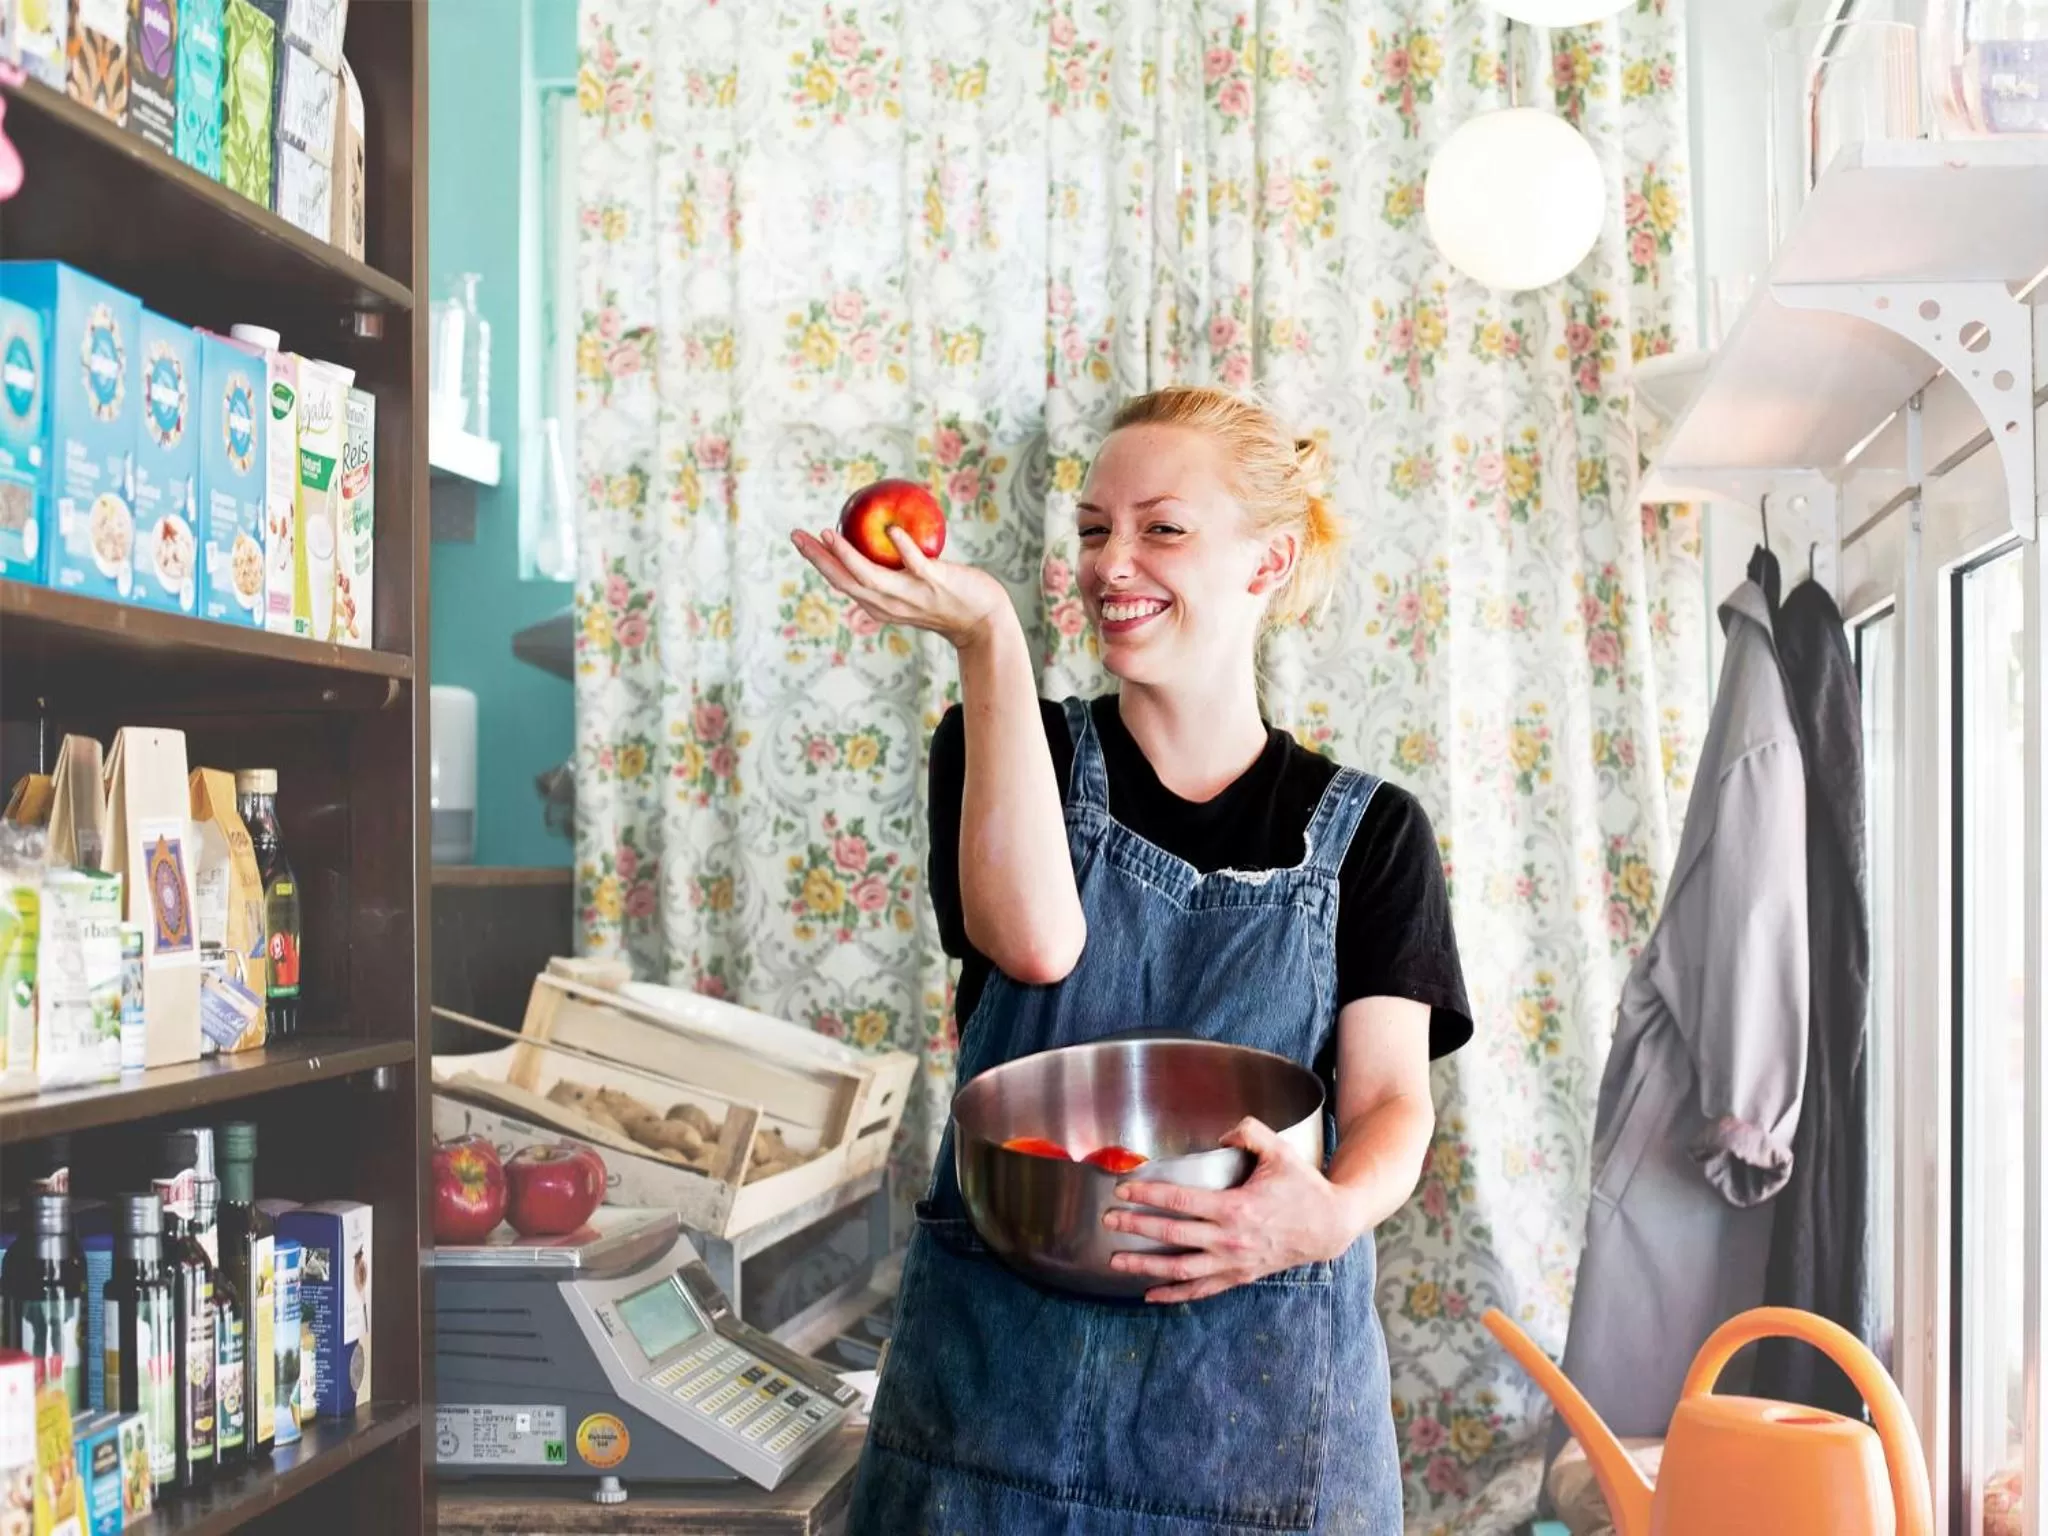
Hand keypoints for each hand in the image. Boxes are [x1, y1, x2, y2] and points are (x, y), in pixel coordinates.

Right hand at [791, 525, 1011, 650]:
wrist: (982, 620)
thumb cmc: (946, 600)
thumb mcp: (910, 593)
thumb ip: (891, 575)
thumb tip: (876, 537)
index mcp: (879, 604)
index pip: (840, 581)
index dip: (818, 561)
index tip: (800, 539)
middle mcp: (889, 603)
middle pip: (844, 580)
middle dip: (817, 558)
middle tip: (797, 534)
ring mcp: (910, 595)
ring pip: (870, 577)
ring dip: (847, 556)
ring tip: (829, 534)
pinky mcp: (934, 582)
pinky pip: (916, 564)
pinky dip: (902, 548)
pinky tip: (891, 531)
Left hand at [1101, 1117, 1364, 1303]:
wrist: (1330, 1226)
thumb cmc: (1304, 1187)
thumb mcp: (1280, 1151)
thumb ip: (1249, 1133)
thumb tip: (1221, 1133)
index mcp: (1235, 1207)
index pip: (1180, 1201)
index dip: (1148, 1195)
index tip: (1123, 1190)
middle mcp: (1230, 1239)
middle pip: (1172, 1234)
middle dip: (1136, 1227)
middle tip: (1108, 1220)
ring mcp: (1233, 1262)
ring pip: (1180, 1268)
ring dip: (1146, 1265)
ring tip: (1116, 1260)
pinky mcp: (1239, 1276)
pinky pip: (1201, 1289)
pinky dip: (1174, 1294)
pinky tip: (1150, 1294)